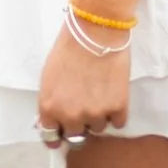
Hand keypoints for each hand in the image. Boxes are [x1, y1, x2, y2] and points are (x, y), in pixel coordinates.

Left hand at [37, 17, 130, 149]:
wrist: (96, 30)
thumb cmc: (69, 47)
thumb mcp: (49, 76)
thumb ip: (50, 101)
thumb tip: (52, 119)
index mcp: (49, 108)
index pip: (51, 138)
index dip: (57, 135)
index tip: (62, 134)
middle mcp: (71, 116)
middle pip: (76, 136)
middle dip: (79, 124)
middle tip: (84, 107)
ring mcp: (95, 114)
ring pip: (98, 128)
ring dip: (98, 116)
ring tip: (100, 92)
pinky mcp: (117, 108)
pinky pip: (118, 122)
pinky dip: (116, 112)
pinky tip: (113, 94)